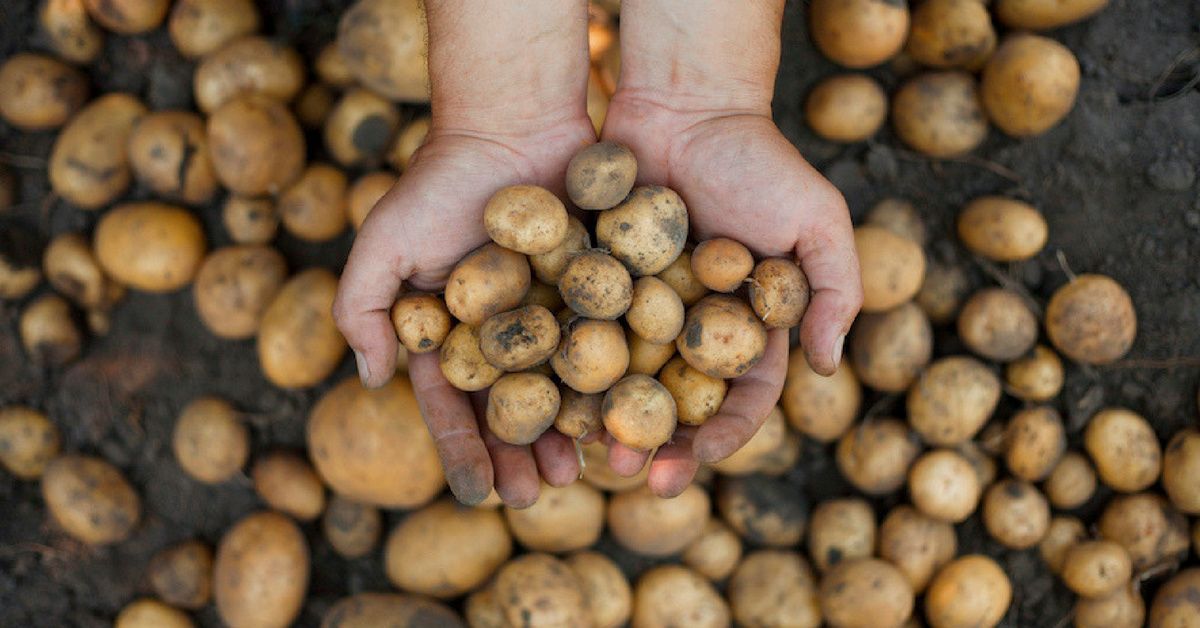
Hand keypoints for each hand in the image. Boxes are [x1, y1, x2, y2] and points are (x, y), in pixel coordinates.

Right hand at [333, 0, 594, 507]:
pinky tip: (621, 418)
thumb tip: (373, 383)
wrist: (514, 123)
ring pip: (561, 391)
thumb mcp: (383, 242)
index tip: (480, 494)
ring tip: (580, 474)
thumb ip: (362, 310)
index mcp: (448, 333)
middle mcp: (501, 334)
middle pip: (511, 410)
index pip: (453, 405)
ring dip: (567, 435)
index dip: (465, 451)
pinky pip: (605, 349)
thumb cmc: (441, 182)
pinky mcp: (597, 294)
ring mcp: (552, 316)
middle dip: (521, 457)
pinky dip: (612, 386)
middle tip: (535, 497)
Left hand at [598, 68, 861, 497]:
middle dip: (653, 443)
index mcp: (745, 329)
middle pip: (672, 403)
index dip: (718, 439)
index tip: (690, 464)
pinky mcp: (594, 283)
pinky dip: (565, 366)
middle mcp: (691, 330)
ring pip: (621, 380)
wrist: (685, 103)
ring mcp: (640, 309)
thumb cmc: (759, 159)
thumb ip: (834, 290)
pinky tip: (547, 394)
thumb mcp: (818, 219)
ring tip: (584, 448)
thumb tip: (828, 367)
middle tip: (629, 470)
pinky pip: (580, 333)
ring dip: (604, 418)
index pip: (737, 400)